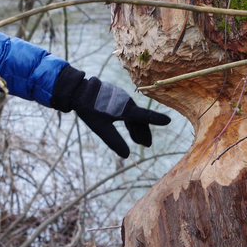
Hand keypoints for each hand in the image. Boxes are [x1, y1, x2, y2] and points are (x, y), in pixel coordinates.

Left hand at [51, 66, 170, 157]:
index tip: (168, 121)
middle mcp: (126, 102)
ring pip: (133, 116)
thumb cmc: (89, 108)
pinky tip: (129, 128)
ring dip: (136, 128)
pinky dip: (129, 122)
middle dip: (143, 132)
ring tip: (138, 142)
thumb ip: (114, 140)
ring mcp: (121, 99)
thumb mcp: (100, 127)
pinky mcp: (115, 98)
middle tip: (146, 145)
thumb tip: (126, 155)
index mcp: (125, 108)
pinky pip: (126, 111)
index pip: (144, 116)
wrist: (78, 91)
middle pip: (139, 119)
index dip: (156, 119)